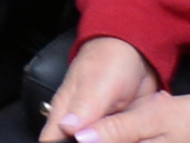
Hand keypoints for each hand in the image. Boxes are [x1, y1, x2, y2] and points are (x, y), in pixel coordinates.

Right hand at [46, 38, 174, 140]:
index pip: (52, 140)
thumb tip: (67, 128)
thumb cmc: (109, 61)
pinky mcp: (117, 130)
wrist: (138, 55)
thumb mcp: (96, 84)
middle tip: (108, 139)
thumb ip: (82, 107)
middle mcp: (79, 123)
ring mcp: (99, 128)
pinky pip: (115, 142)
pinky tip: (131, 139)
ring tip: (121, 136)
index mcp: (64, 112)